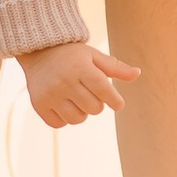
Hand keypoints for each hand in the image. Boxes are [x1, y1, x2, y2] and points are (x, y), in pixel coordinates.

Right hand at [22, 32, 141, 127]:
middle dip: (97, 104)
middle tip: (91, 94)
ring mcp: (50, 94)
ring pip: (77, 119)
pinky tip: (64, 105)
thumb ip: (115, 67)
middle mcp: (65, 81)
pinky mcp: (39, 105)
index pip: (104, 90)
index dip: (115, 101)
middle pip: (93, 108)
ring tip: (77, 100)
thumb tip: (137, 73)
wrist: (39, 52)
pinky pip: (59, 124)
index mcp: (80, 67)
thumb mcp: (94, 56)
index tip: (117, 104)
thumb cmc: (72, 56)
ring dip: (82, 113)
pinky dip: (65, 118)